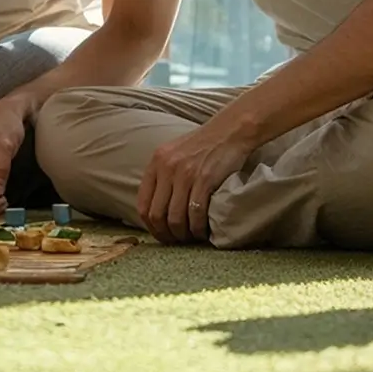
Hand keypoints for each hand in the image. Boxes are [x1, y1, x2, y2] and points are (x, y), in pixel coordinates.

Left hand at [136, 117, 254, 243]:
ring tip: (191, 237)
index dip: (150, 226)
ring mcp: (185, 174)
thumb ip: (162, 175)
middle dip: (166, 234)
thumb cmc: (203, 145)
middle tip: (176, 241)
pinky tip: (203, 231)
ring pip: (176, 217)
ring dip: (183, 234)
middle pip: (157, 215)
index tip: (160, 234)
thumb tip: (156, 206)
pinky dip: (198, 228)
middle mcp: (167, 168)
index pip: (142, 204)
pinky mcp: (204, 179)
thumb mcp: (174, 154)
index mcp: (156, 163)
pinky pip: (196, 213)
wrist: (230, 130)